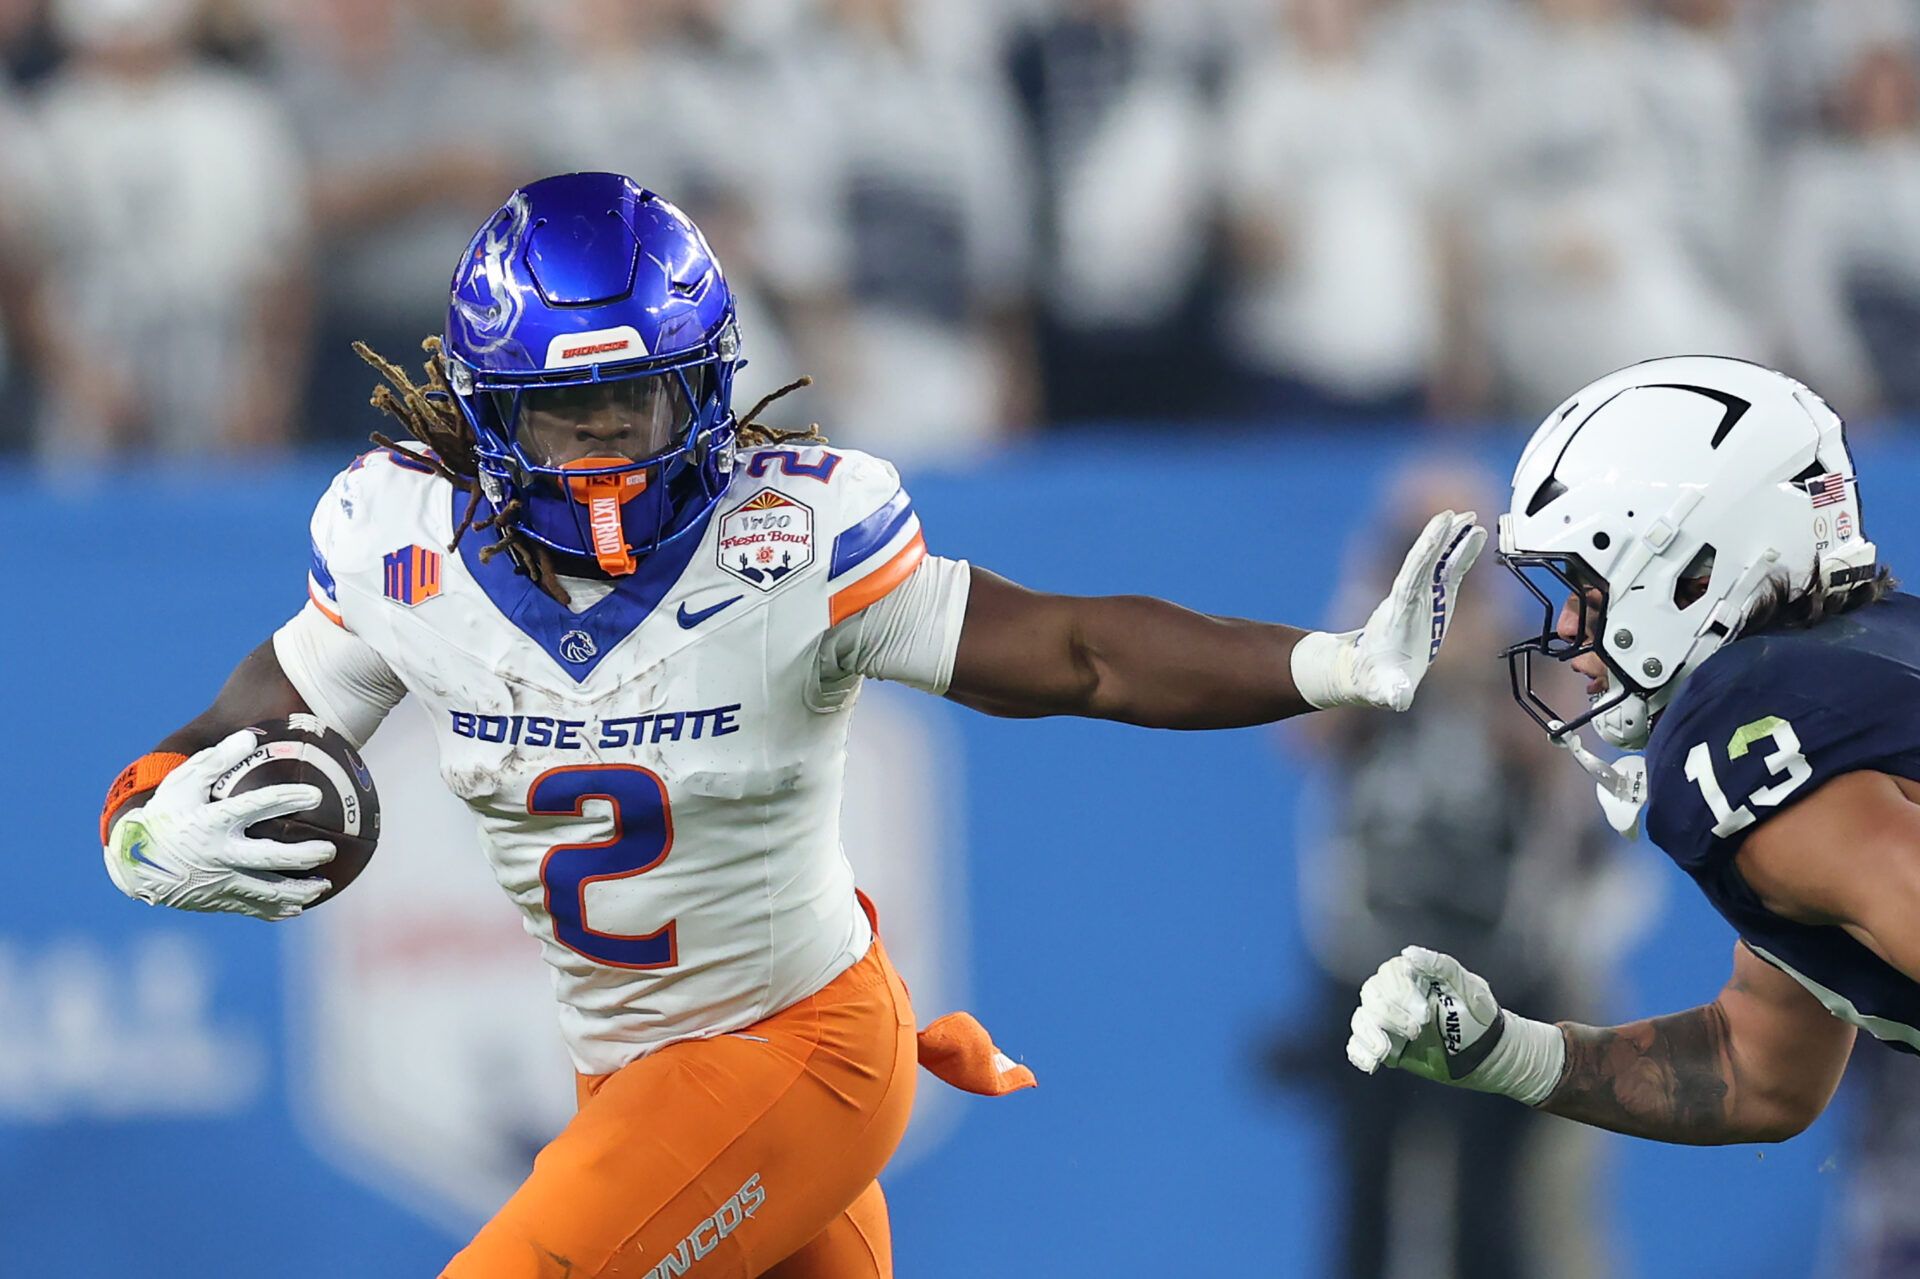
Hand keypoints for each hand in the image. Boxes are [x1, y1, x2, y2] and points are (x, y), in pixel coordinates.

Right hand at [102, 730, 334, 920]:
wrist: (132, 863)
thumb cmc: (163, 816)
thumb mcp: (181, 783)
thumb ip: (215, 761)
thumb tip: (249, 738)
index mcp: (211, 822)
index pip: (255, 807)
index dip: (286, 799)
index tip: (315, 795)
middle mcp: (218, 854)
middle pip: (270, 857)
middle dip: (304, 855)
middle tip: (329, 850)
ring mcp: (218, 882)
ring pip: (266, 891)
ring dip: (299, 892)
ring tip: (324, 887)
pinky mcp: (216, 901)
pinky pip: (252, 907)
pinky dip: (276, 910)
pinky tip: (297, 908)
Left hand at [1290, 510, 1486, 710]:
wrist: (1365, 673)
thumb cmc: (1376, 681)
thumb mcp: (1383, 690)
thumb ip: (1391, 692)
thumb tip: (1396, 700)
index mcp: (1401, 612)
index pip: (1414, 574)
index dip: (1427, 551)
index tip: (1440, 526)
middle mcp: (1410, 598)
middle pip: (1426, 561)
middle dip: (1442, 538)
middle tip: (1460, 515)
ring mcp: (1421, 598)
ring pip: (1438, 563)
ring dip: (1454, 542)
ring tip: (1472, 520)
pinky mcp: (1430, 602)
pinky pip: (1447, 574)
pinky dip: (1460, 557)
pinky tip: (1473, 540)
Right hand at [1345, 945, 1565, 1104]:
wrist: (1488, 1056)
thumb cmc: (1481, 1018)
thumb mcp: (1469, 988)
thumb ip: (1442, 967)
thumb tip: (1409, 953)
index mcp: (1414, 977)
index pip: (1390, 975)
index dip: (1401, 994)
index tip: (1425, 1014)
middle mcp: (1396, 997)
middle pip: (1372, 996)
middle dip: (1389, 1015)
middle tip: (1416, 1031)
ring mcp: (1389, 1022)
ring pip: (1362, 1019)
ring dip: (1369, 1034)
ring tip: (1385, 1051)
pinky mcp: (1387, 1045)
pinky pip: (1359, 1045)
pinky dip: (1359, 1052)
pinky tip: (1371, 1063)